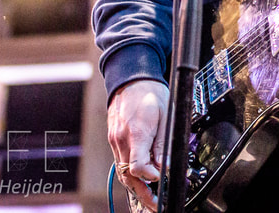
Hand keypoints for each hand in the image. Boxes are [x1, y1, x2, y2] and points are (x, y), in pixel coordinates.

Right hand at [107, 79, 168, 211]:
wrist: (130, 78)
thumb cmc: (150, 92)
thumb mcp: (164, 115)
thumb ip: (162, 143)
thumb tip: (164, 166)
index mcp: (136, 133)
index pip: (138, 168)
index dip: (152, 177)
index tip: (163, 178)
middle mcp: (121, 140)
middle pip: (128, 176)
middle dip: (142, 194)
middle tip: (155, 205)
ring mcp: (115, 140)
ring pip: (122, 172)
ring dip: (135, 188)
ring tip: (149, 199)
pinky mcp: (114, 139)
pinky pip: (120, 162)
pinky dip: (130, 174)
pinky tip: (140, 180)